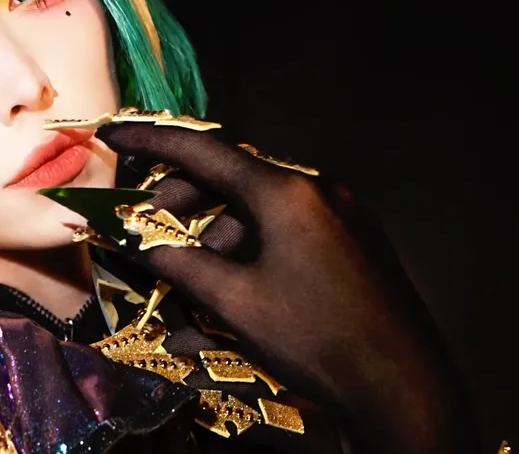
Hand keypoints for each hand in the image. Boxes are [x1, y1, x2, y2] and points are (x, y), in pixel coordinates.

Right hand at [94, 120, 481, 453]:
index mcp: (285, 191)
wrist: (403, 385)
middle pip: (232, 180)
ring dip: (216, 242)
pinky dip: (251, 256)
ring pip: (259, 213)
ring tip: (186, 288)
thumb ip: (180, 264)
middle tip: (147, 232)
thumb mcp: (235, 301)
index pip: (204, 149)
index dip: (153, 140)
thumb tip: (137, 242)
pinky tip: (229, 300)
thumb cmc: (315, 337)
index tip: (114, 132)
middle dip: (182, 204)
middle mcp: (316, 190)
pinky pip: (288, 235)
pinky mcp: (355, 244)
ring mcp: (341, 216)